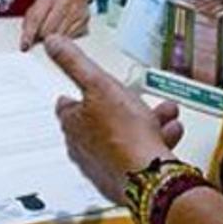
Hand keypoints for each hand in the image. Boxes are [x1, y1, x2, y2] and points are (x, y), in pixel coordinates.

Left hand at [20, 0, 92, 50]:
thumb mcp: (38, 5)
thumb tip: (26, 42)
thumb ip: (30, 22)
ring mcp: (76, 12)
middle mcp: (63, 4)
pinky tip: (62, 30)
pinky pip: (70, 37)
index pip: (36, 18)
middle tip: (41, 35)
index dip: (29, 34)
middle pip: (47, 30)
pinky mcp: (84, 20)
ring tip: (52, 31)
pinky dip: (64, 38)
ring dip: (53, 39)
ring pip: (59, 36)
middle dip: (41, 37)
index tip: (24, 46)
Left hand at [45, 36, 180, 204]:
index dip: (77, 96)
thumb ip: (74, 63)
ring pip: (124, 136)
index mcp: (73, 124)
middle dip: (122, 107)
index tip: (82, 90)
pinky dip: (154, 141)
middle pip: (100, 120)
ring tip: (165, 114)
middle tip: (135, 100)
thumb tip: (52, 43)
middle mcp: (83, 148)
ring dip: (145, 122)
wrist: (149, 178)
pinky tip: (169, 133)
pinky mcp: (125, 179)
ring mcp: (104, 165)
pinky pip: (138, 154)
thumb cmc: (122, 134)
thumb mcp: (98, 84)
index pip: (67, 106)